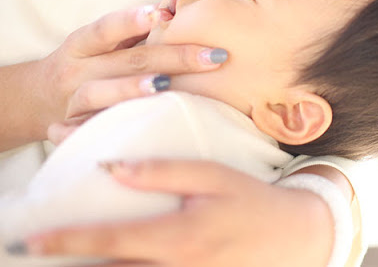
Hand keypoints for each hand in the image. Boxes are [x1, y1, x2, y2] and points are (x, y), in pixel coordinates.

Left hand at [24, 160, 334, 266]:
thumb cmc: (253, 201)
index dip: (69, 240)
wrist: (295, 236)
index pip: (112, 239)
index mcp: (180, 236)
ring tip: (75, 259)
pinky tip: (117, 262)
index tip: (34, 239)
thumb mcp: (214, 176)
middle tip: (40, 253)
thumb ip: (165, 171)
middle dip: (73, 266)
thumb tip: (114, 168)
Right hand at [38, 5, 226, 140]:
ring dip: (134, 89)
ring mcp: (74, 102)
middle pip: (125, 61)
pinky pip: (95, 128)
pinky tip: (145, 126)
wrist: (39, 98)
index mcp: (83, 44)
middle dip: (173, 58)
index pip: (106, 28)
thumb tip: (179, 13)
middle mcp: (76, 70)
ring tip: (166, 85)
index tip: (162, 14)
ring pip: (100, 94)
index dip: (131, 21)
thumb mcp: (103, 45)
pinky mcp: (75, 129)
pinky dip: (115, 126)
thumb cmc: (91, 64)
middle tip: (213, 57)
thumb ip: (134, 34)